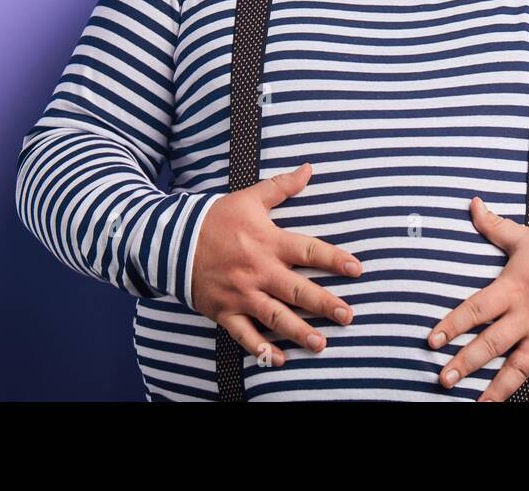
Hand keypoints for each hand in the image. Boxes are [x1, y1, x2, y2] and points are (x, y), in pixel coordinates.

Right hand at [191, 162, 361, 365]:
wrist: (171, 240)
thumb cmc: (216, 219)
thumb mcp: (249, 198)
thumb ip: (282, 186)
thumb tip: (310, 168)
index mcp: (269, 242)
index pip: (309, 251)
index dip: (334, 259)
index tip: (357, 269)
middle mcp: (258, 271)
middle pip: (297, 290)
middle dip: (324, 304)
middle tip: (349, 316)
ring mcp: (241, 294)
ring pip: (275, 317)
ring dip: (299, 332)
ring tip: (321, 343)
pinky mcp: (224, 311)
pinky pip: (244, 335)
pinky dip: (261, 350)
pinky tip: (279, 360)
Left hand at [427, 196, 528, 401]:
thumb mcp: (526, 237)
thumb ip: (494, 226)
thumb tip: (472, 203)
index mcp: (513, 289)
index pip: (476, 309)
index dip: (452, 326)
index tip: (432, 341)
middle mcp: (527, 316)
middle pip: (492, 344)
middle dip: (466, 364)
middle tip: (444, 379)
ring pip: (519, 368)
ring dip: (498, 389)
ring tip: (478, 405)